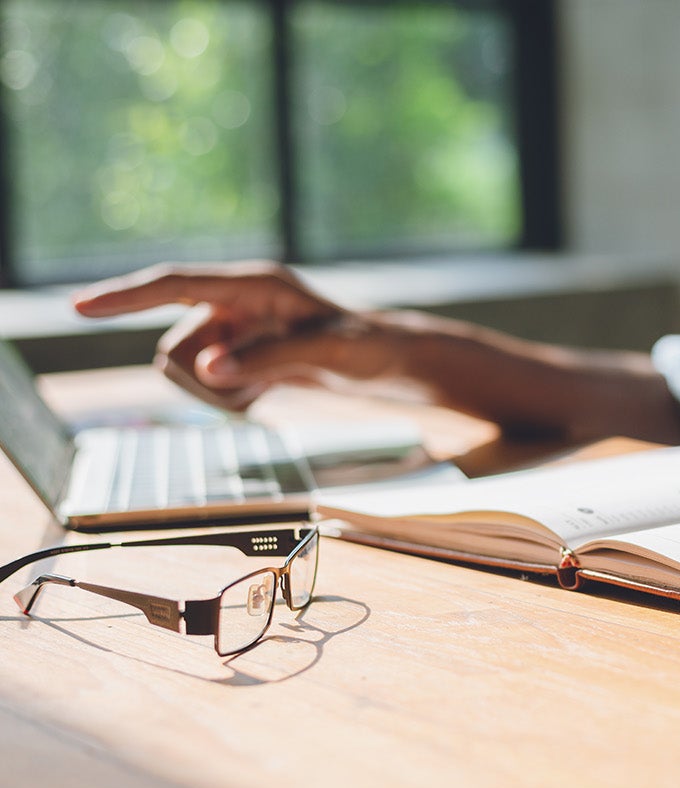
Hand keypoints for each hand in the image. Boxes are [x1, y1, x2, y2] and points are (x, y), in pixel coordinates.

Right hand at [73, 261, 389, 410]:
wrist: (387, 362)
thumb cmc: (366, 347)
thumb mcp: (325, 354)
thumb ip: (266, 360)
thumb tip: (209, 370)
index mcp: (252, 284)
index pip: (174, 285)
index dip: (124, 295)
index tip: (79, 306)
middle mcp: (234, 302)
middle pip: (175, 348)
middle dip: (206, 378)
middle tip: (259, 383)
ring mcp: (232, 330)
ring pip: (187, 372)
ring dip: (222, 392)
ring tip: (271, 385)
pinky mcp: (236, 356)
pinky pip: (208, 388)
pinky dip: (234, 399)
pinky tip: (270, 390)